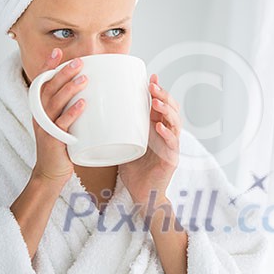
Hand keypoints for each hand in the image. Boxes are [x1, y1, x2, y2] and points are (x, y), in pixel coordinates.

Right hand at [30, 48, 88, 186]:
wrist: (51, 172)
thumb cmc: (61, 145)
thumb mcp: (62, 122)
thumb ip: (71, 107)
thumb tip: (93, 91)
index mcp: (41, 108)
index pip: (42, 82)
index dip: (48, 66)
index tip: (58, 51)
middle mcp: (39, 114)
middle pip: (48, 88)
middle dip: (63, 73)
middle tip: (79, 62)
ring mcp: (45, 127)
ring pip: (54, 103)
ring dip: (69, 89)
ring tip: (84, 78)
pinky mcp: (53, 140)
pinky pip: (62, 124)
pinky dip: (72, 113)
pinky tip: (83, 104)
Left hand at [118, 74, 181, 209]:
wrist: (142, 196)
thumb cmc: (134, 171)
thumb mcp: (125, 144)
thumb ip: (119, 129)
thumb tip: (98, 110)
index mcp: (157, 129)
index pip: (162, 105)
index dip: (159, 90)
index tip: (151, 77)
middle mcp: (167, 135)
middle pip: (171, 109)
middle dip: (164, 95)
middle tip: (152, 86)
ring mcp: (171, 147)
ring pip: (175, 123)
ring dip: (167, 111)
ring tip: (156, 102)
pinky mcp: (172, 160)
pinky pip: (172, 144)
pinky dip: (167, 134)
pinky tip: (159, 127)